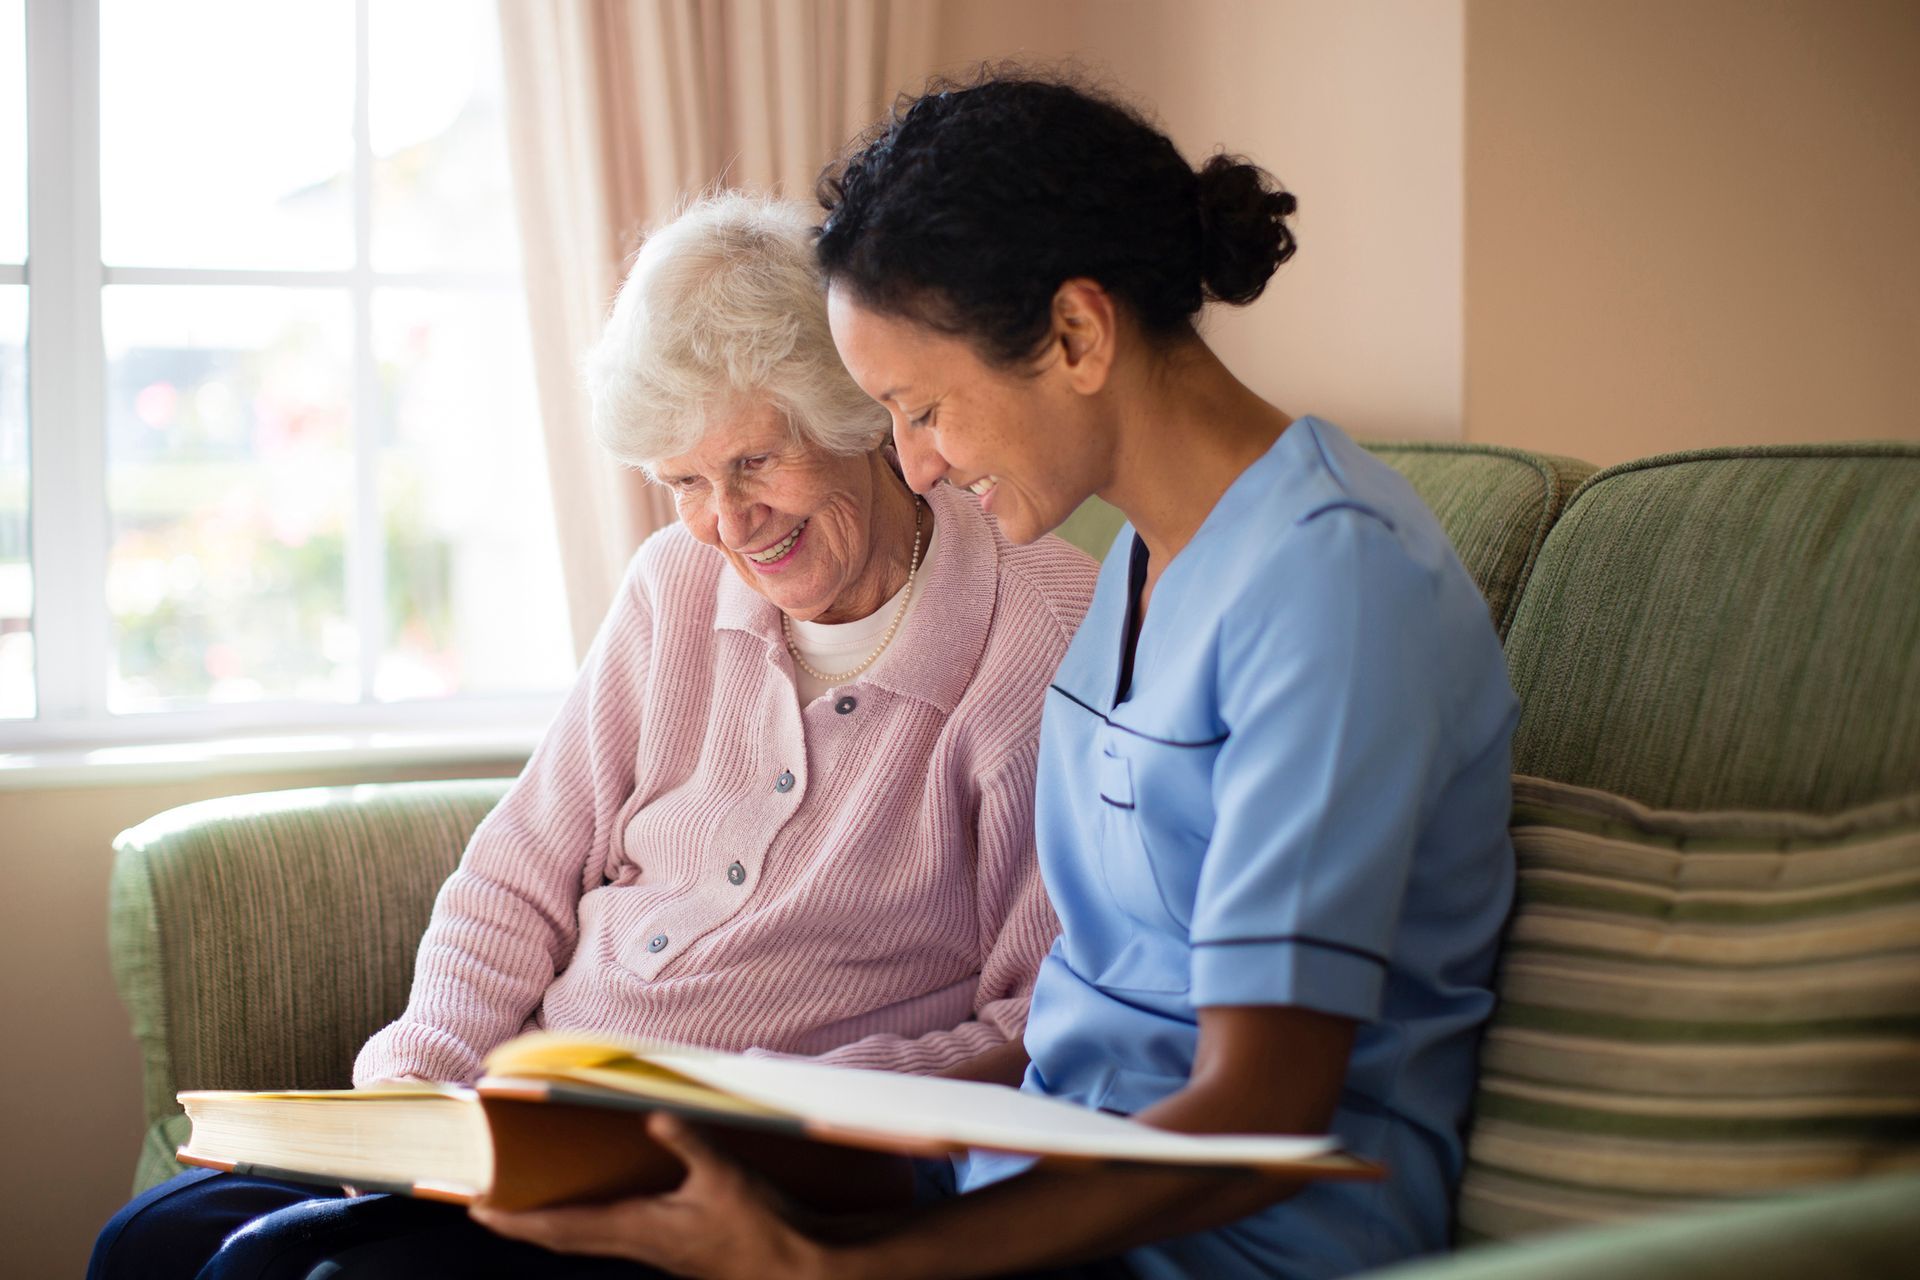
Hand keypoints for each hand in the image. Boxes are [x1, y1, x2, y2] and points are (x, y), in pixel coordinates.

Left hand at [471, 1112, 836, 1279]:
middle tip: (484, 1209)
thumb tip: (653, 1115)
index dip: (519, 1220)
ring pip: (586, 1242)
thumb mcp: (727, 1178)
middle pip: (564, 1239)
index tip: (480, 1210)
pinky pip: (611, 1240)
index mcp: (643, 1229)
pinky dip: (584, 1228)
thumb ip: (690, 1143)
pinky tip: (591, 1216)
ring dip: (550, 1228)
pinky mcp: (671, 1253)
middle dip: (522, 1225)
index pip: (565, 1227)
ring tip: (523, 1211)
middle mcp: (640, 1246)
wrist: (795, 1270)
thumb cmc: (762, 1229)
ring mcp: (655, 1254)